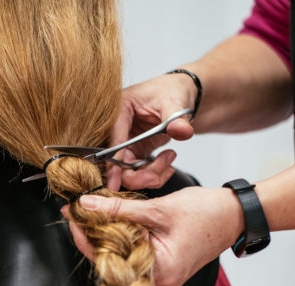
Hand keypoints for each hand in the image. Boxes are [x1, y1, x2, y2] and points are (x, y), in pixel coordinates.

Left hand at [63, 187, 241, 285]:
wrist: (235, 214)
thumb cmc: (206, 213)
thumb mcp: (157, 209)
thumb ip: (119, 209)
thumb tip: (86, 204)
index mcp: (159, 273)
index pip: (110, 259)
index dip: (87, 236)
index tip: (71, 215)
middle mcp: (158, 282)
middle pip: (113, 260)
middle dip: (94, 234)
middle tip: (75, 210)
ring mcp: (161, 276)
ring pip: (122, 256)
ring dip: (107, 234)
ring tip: (89, 212)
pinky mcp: (162, 267)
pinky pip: (134, 254)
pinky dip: (123, 238)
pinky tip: (110, 220)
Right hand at [106, 74, 198, 191]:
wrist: (182, 95)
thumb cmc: (172, 91)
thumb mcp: (175, 103)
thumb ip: (177, 119)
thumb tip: (182, 131)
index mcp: (118, 110)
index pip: (112, 141)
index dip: (113, 164)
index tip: (113, 184)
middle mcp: (116, 128)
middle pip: (115, 162)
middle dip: (137, 175)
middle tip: (157, 176)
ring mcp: (125, 142)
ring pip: (127, 171)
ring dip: (150, 175)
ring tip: (169, 159)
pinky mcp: (134, 151)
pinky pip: (138, 171)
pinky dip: (154, 173)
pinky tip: (168, 163)